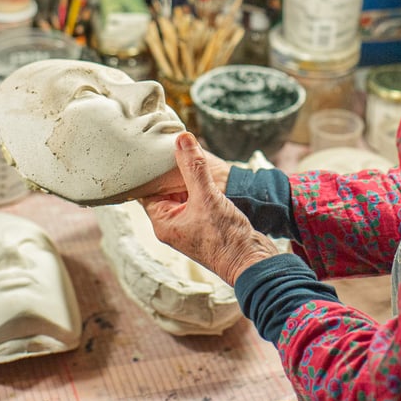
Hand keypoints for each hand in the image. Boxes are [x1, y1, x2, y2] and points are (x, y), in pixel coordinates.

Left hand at [141, 132, 278, 285]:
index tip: (154, 148)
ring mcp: (191, 223)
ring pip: (184, 191)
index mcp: (164, 222)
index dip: (151, 169)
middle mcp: (174, 223)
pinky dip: (200, 183)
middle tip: (172, 143)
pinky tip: (206, 169)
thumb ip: (194, 167)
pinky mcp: (207, 221)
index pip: (148, 189)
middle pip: (166, 189)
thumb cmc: (225, 238)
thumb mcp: (207, 197)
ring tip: (189, 150)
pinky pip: (198, 196)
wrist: (252, 261)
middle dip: (171, 169)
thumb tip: (181, 139)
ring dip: (188, 174)